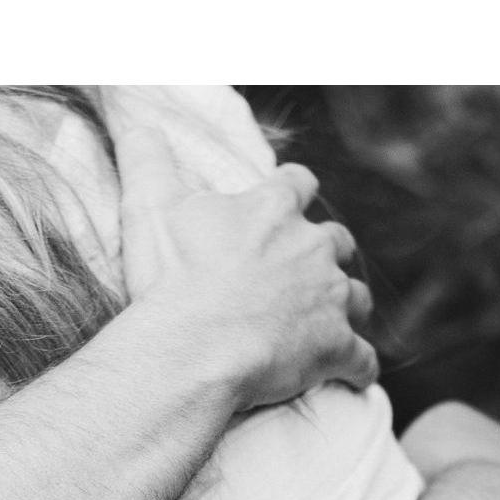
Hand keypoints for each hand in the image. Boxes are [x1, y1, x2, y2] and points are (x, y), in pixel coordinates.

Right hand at [114, 123, 376, 412]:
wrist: (193, 348)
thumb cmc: (171, 280)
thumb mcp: (149, 207)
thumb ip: (146, 160)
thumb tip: (138, 123)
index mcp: (273, 209)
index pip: (298, 184)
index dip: (293, 192)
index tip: (286, 201)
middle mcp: (311, 247)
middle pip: (337, 240)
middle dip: (327, 253)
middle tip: (307, 270)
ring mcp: (329, 299)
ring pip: (357, 297)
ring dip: (348, 307)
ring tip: (332, 322)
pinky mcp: (335, 347)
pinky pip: (362, 358)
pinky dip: (359, 366)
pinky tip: (354, 376)